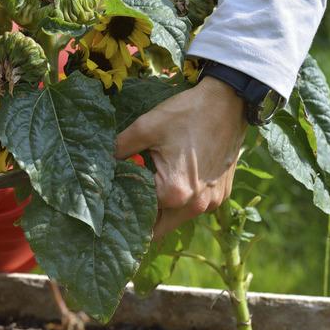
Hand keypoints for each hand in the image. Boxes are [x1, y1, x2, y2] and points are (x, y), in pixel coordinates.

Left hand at [116, 77, 247, 237]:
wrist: (229, 102)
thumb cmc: (187, 113)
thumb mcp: (146, 127)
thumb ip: (119, 149)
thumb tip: (100, 164)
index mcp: (175, 193)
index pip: (139, 212)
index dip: (123, 205)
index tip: (113, 198)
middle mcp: (196, 205)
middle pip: (158, 227)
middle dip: (141, 218)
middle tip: (126, 202)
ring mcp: (212, 203)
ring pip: (177, 219)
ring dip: (162, 210)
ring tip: (148, 188)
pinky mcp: (222, 195)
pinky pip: (195, 207)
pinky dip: (182, 201)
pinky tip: (173, 180)